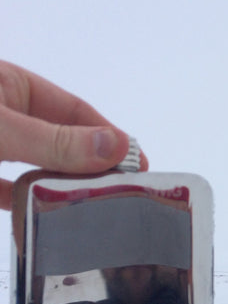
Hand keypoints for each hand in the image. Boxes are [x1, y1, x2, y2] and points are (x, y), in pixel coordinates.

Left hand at [0, 60, 148, 209]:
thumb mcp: (1, 128)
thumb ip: (54, 141)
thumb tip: (118, 147)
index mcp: (8, 84)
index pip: (73, 109)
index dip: (108, 135)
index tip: (138, 164)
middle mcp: (4, 114)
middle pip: (60, 141)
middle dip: (90, 165)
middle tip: (123, 193)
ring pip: (36, 167)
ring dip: (61, 188)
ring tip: (94, 209)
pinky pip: (7, 191)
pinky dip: (27, 205)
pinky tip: (46, 219)